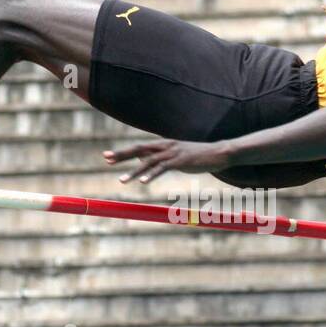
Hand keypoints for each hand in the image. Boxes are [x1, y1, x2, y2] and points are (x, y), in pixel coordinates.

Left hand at [103, 139, 231, 183]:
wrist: (218, 153)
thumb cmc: (198, 156)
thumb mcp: (175, 156)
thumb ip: (159, 158)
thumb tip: (143, 160)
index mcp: (163, 145)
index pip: (139, 147)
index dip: (123, 152)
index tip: (107, 157)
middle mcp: (165, 146)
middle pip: (139, 150)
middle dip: (122, 155)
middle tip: (106, 159)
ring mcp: (173, 153)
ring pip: (149, 161)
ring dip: (134, 172)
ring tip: (122, 180)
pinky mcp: (181, 161)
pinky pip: (163, 169)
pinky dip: (152, 175)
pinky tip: (144, 182)